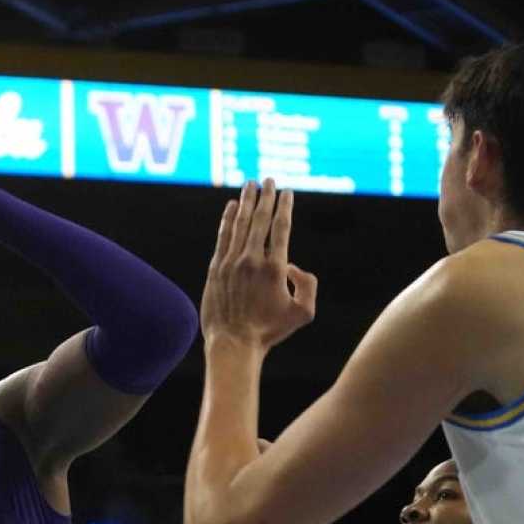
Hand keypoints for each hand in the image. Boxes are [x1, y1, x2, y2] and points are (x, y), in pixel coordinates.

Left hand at [201, 179, 317, 352]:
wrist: (233, 344)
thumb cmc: (269, 331)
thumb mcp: (303, 313)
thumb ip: (308, 285)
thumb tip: (294, 266)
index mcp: (275, 268)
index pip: (281, 228)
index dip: (284, 207)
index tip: (287, 192)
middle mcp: (252, 260)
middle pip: (259, 219)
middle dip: (265, 196)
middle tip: (268, 179)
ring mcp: (231, 263)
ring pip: (239, 224)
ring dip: (246, 201)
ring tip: (250, 184)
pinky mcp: (215, 269)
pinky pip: (223, 237)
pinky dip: (228, 219)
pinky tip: (231, 206)